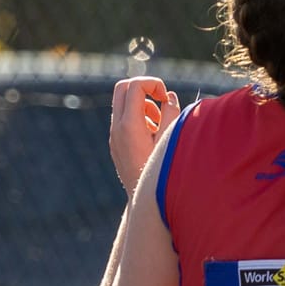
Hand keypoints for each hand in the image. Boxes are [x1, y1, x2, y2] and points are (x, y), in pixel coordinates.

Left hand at [111, 77, 179, 195]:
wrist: (143, 201)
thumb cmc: (161, 172)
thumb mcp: (170, 141)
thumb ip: (171, 114)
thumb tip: (168, 96)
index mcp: (129, 125)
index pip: (135, 86)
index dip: (154, 84)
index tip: (166, 97)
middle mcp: (116, 128)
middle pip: (122, 88)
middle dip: (144, 87)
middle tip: (161, 99)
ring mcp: (113, 135)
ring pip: (122, 102)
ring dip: (142, 102)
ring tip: (160, 122)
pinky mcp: (115, 142)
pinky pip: (123, 117)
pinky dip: (138, 115)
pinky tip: (153, 133)